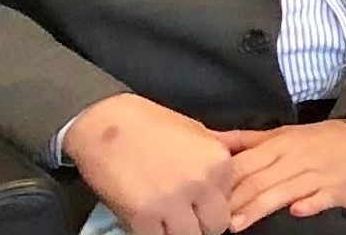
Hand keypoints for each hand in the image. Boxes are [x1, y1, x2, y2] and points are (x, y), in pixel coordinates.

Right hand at [65, 93, 234, 234]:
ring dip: (177, 231)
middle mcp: (201, 182)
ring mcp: (171, 201)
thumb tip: (241, 165)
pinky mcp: (142, 216)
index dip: (212, 204)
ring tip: (165, 218)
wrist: (103, 121)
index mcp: (218, 161)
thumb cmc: (149, 122)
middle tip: (184, 214)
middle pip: (215, 226)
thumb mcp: (196, 131)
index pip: (231, 202)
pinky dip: (153, 233)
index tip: (198, 200)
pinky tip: (147, 220)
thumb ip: (219, 154)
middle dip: (200, 224)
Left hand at [212, 118, 345, 230]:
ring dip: (260, 206)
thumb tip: (211, 139)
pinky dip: (310, 203)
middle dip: (234, 200)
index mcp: (278, 144)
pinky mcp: (338, 188)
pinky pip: (322, 197)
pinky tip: (297, 211)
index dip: (221, 182)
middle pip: (258, 179)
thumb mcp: (282, 133)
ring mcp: (317, 174)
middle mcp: (294, 158)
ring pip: (284, 190)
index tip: (201, 197)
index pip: (244, 163)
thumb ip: (247, 141)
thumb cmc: (319, 140)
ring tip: (237, 225)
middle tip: (212, 220)